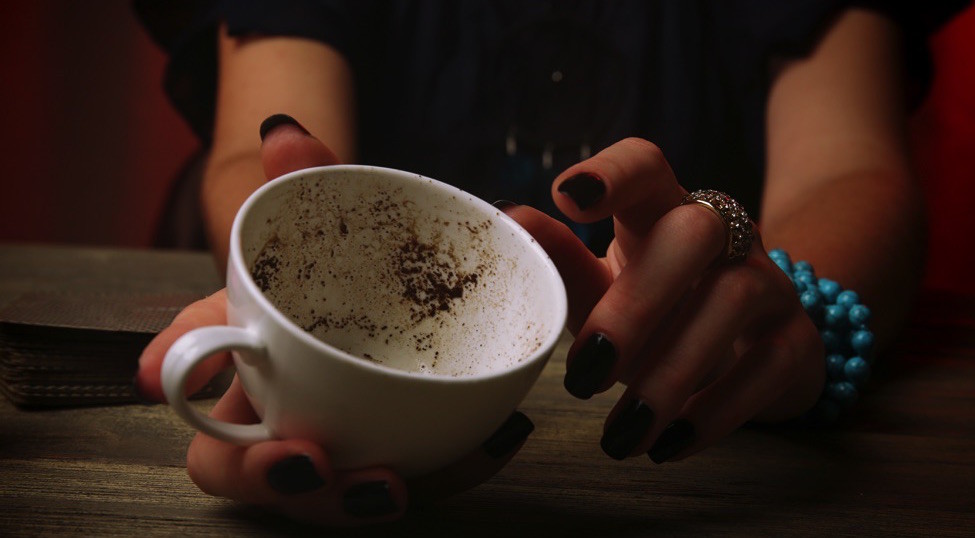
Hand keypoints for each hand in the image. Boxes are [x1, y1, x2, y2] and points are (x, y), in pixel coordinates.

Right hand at [134, 115, 533, 525]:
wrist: (436, 303)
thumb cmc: (360, 276)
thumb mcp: (338, 229)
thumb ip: (313, 181)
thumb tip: (283, 130)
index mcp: (253, 345)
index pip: (189, 359)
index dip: (175, 368)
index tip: (157, 374)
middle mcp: (281, 402)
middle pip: (233, 460)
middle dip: (257, 474)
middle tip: (305, 461)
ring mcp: (337, 440)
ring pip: (319, 495)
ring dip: (346, 502)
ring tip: (392, 485)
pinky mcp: (398, 459)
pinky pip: (411, 482)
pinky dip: (449, 471)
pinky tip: (491, 444)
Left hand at [502, 138, 824, 462]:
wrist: (754, 355)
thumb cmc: (662, 313)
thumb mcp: (605, 288)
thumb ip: (561, 260)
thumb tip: (507, 219)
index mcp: (663, 211)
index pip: (647, 165)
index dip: (612, 173)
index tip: (567, 199)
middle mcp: (724, 236)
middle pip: (694, 231)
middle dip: (637, 303)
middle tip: (584, 374)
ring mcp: (769, 284)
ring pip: (733, 300)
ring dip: (670, 373)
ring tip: (619, 434)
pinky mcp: (797, 342)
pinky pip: (768, 365)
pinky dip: (716, 411)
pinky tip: (670, 444)